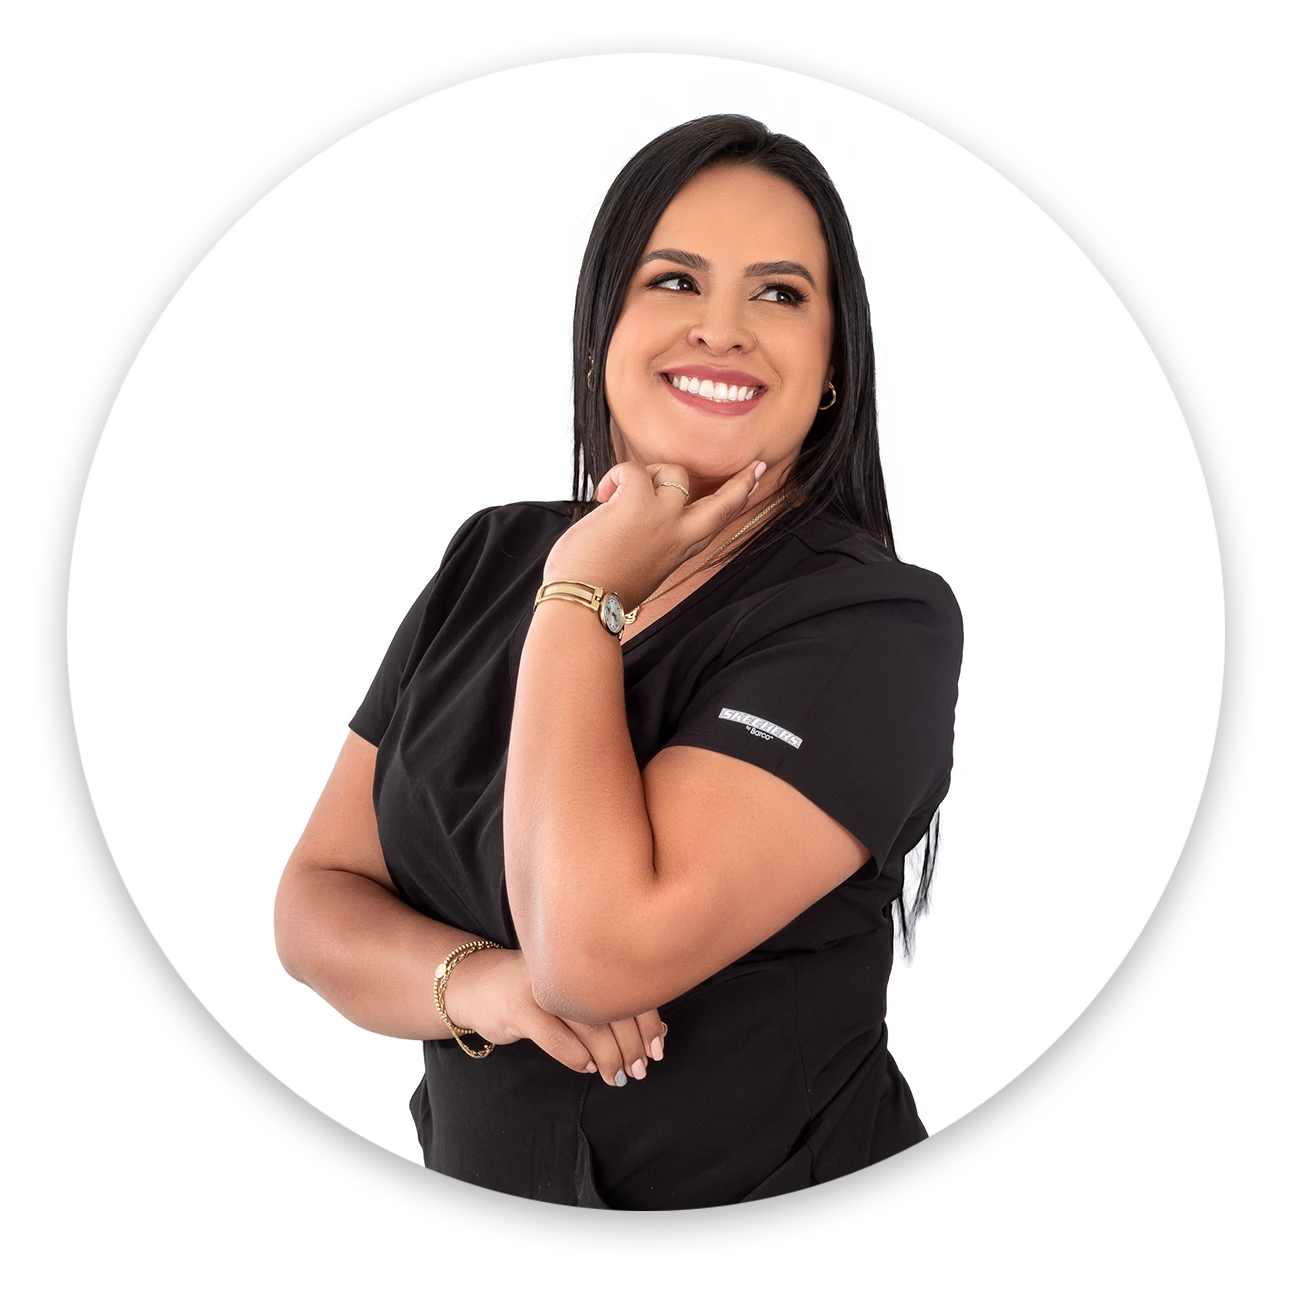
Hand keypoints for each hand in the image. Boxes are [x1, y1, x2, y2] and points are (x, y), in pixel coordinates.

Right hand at [444, 947, 665, 1086]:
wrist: (475, 986)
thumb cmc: (534, 992)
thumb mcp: (570, 992)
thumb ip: (607, 1004)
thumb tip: (656, 1030)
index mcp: (583, 956)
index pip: (627, 985)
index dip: (648, 1020)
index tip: (658, 1048)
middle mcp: (565, 965)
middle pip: (612, 1005)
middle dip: (632, 1044)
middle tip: (640, 1069)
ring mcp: (541, 985)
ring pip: (588, 1023)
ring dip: (610, 1055)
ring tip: (618, 1075)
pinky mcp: (518, 1008)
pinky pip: (555, 1037)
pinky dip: (576, 1057)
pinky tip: (587, 1067)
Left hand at [541, 458, 765, 611]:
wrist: (585, 604)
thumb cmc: (601, 588)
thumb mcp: (642, 565)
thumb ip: (653, 539)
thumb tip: (638, 510)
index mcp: (681, 549)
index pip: (718, 519)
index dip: (738, 497)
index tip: (755, 477)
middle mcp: (679, 533)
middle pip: (720, 501)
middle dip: (740, 482)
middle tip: (753, 468)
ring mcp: (662, 516)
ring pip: (673, 472)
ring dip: (646, 473)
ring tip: (618, 493)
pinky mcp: (636, 503)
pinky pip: (633, 469)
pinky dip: (615, 476)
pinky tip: (602, 495)